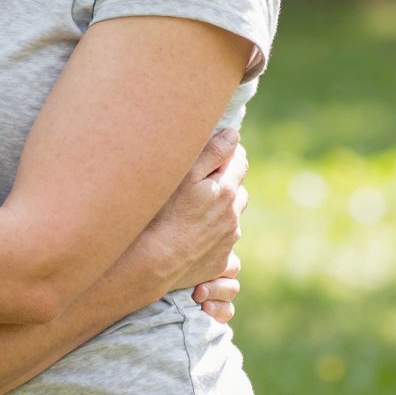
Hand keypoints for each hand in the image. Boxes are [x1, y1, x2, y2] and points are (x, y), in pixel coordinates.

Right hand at [132, 129, 248, 320]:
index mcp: (227, 190)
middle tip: (205, 181)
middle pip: (238, 190)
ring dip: (222, 210)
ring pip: (232, 217)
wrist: (156, 261)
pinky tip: (196, 235)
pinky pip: (224, 244)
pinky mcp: (220, 262)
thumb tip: (234, 135)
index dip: (229, 154)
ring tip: (198, 210)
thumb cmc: (164, 212)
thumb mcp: (185, 174)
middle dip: (227, 182)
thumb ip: (212, 152)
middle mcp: (232, 215)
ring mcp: (228, 240)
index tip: (217, 152)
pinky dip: (215, 236)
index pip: (239, 162)